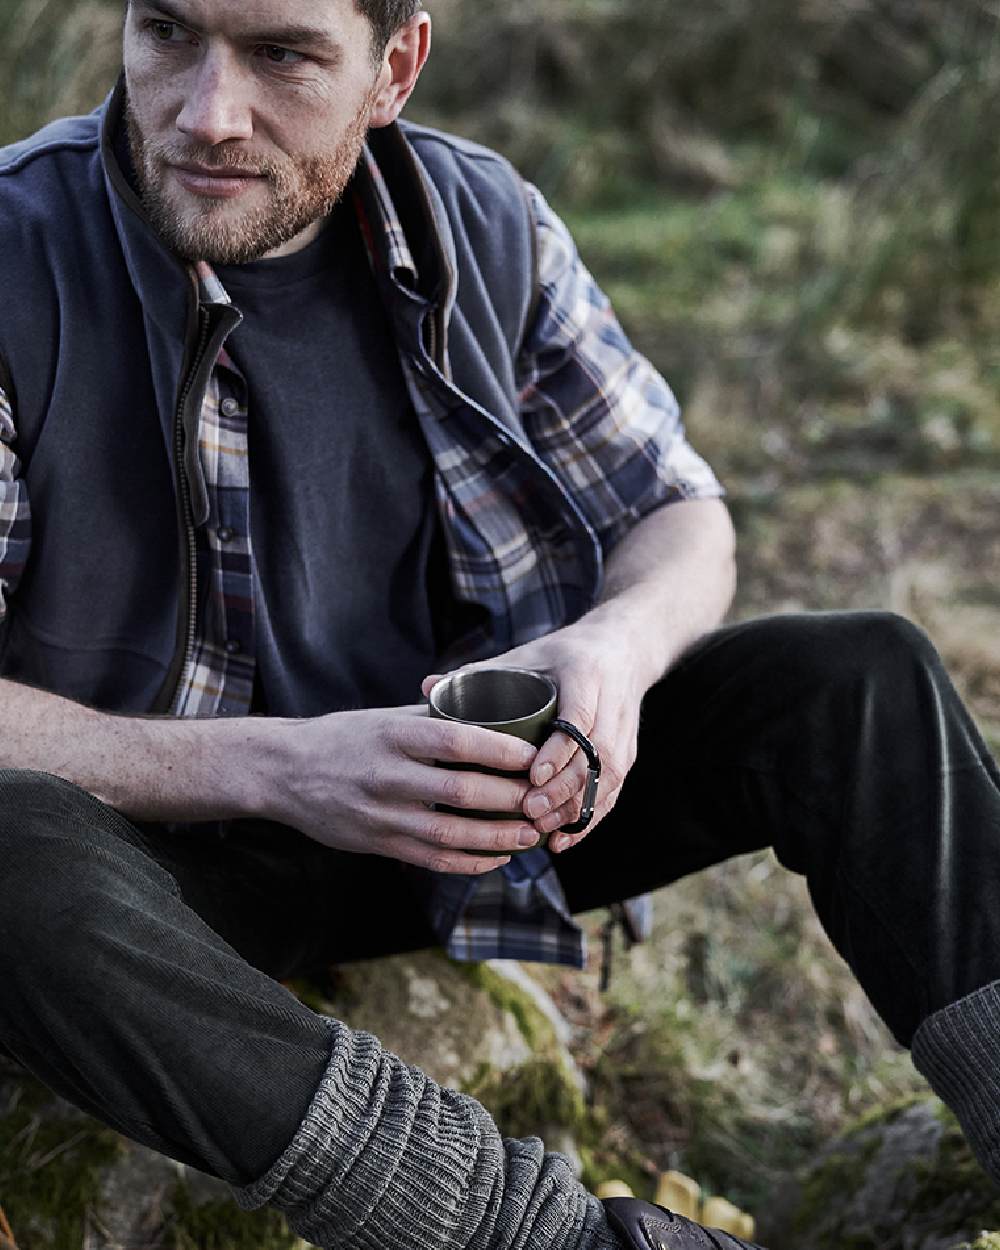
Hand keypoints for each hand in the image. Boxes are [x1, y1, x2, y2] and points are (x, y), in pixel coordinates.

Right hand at [265, 705, 542, 873]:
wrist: (282, 772)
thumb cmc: (343, 737)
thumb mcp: (385, 716)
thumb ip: (434, 715)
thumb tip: (490, 704)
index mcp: (393, 734)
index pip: (456, 741)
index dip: (501, 749)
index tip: (535, 754)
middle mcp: (388, 775)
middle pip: (461, 792)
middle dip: (510, 800)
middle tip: (544, 800)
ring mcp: (381, 815)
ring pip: (450, 834)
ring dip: (498, 838)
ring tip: (531, 834)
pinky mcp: (377, 844)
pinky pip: (432, 859)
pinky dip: (470, 862)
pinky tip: (498, 857)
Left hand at [422, 622, 644, 854]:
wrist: (621, 649)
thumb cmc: (562, 655)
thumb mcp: (525, 655)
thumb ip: (479, 672)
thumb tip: (425, 687)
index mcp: (586, 675)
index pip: (580, 719)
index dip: (558, 751)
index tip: (532, 776)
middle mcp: (611, 705)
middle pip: (597, 756)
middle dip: (564, 789)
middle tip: (529, 811)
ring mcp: (624, 732)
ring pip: (609, 778)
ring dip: (576, 808)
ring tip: (541, 829)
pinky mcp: (629, 754)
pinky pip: (614, 792)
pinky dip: (589, 818)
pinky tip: (561, 839)